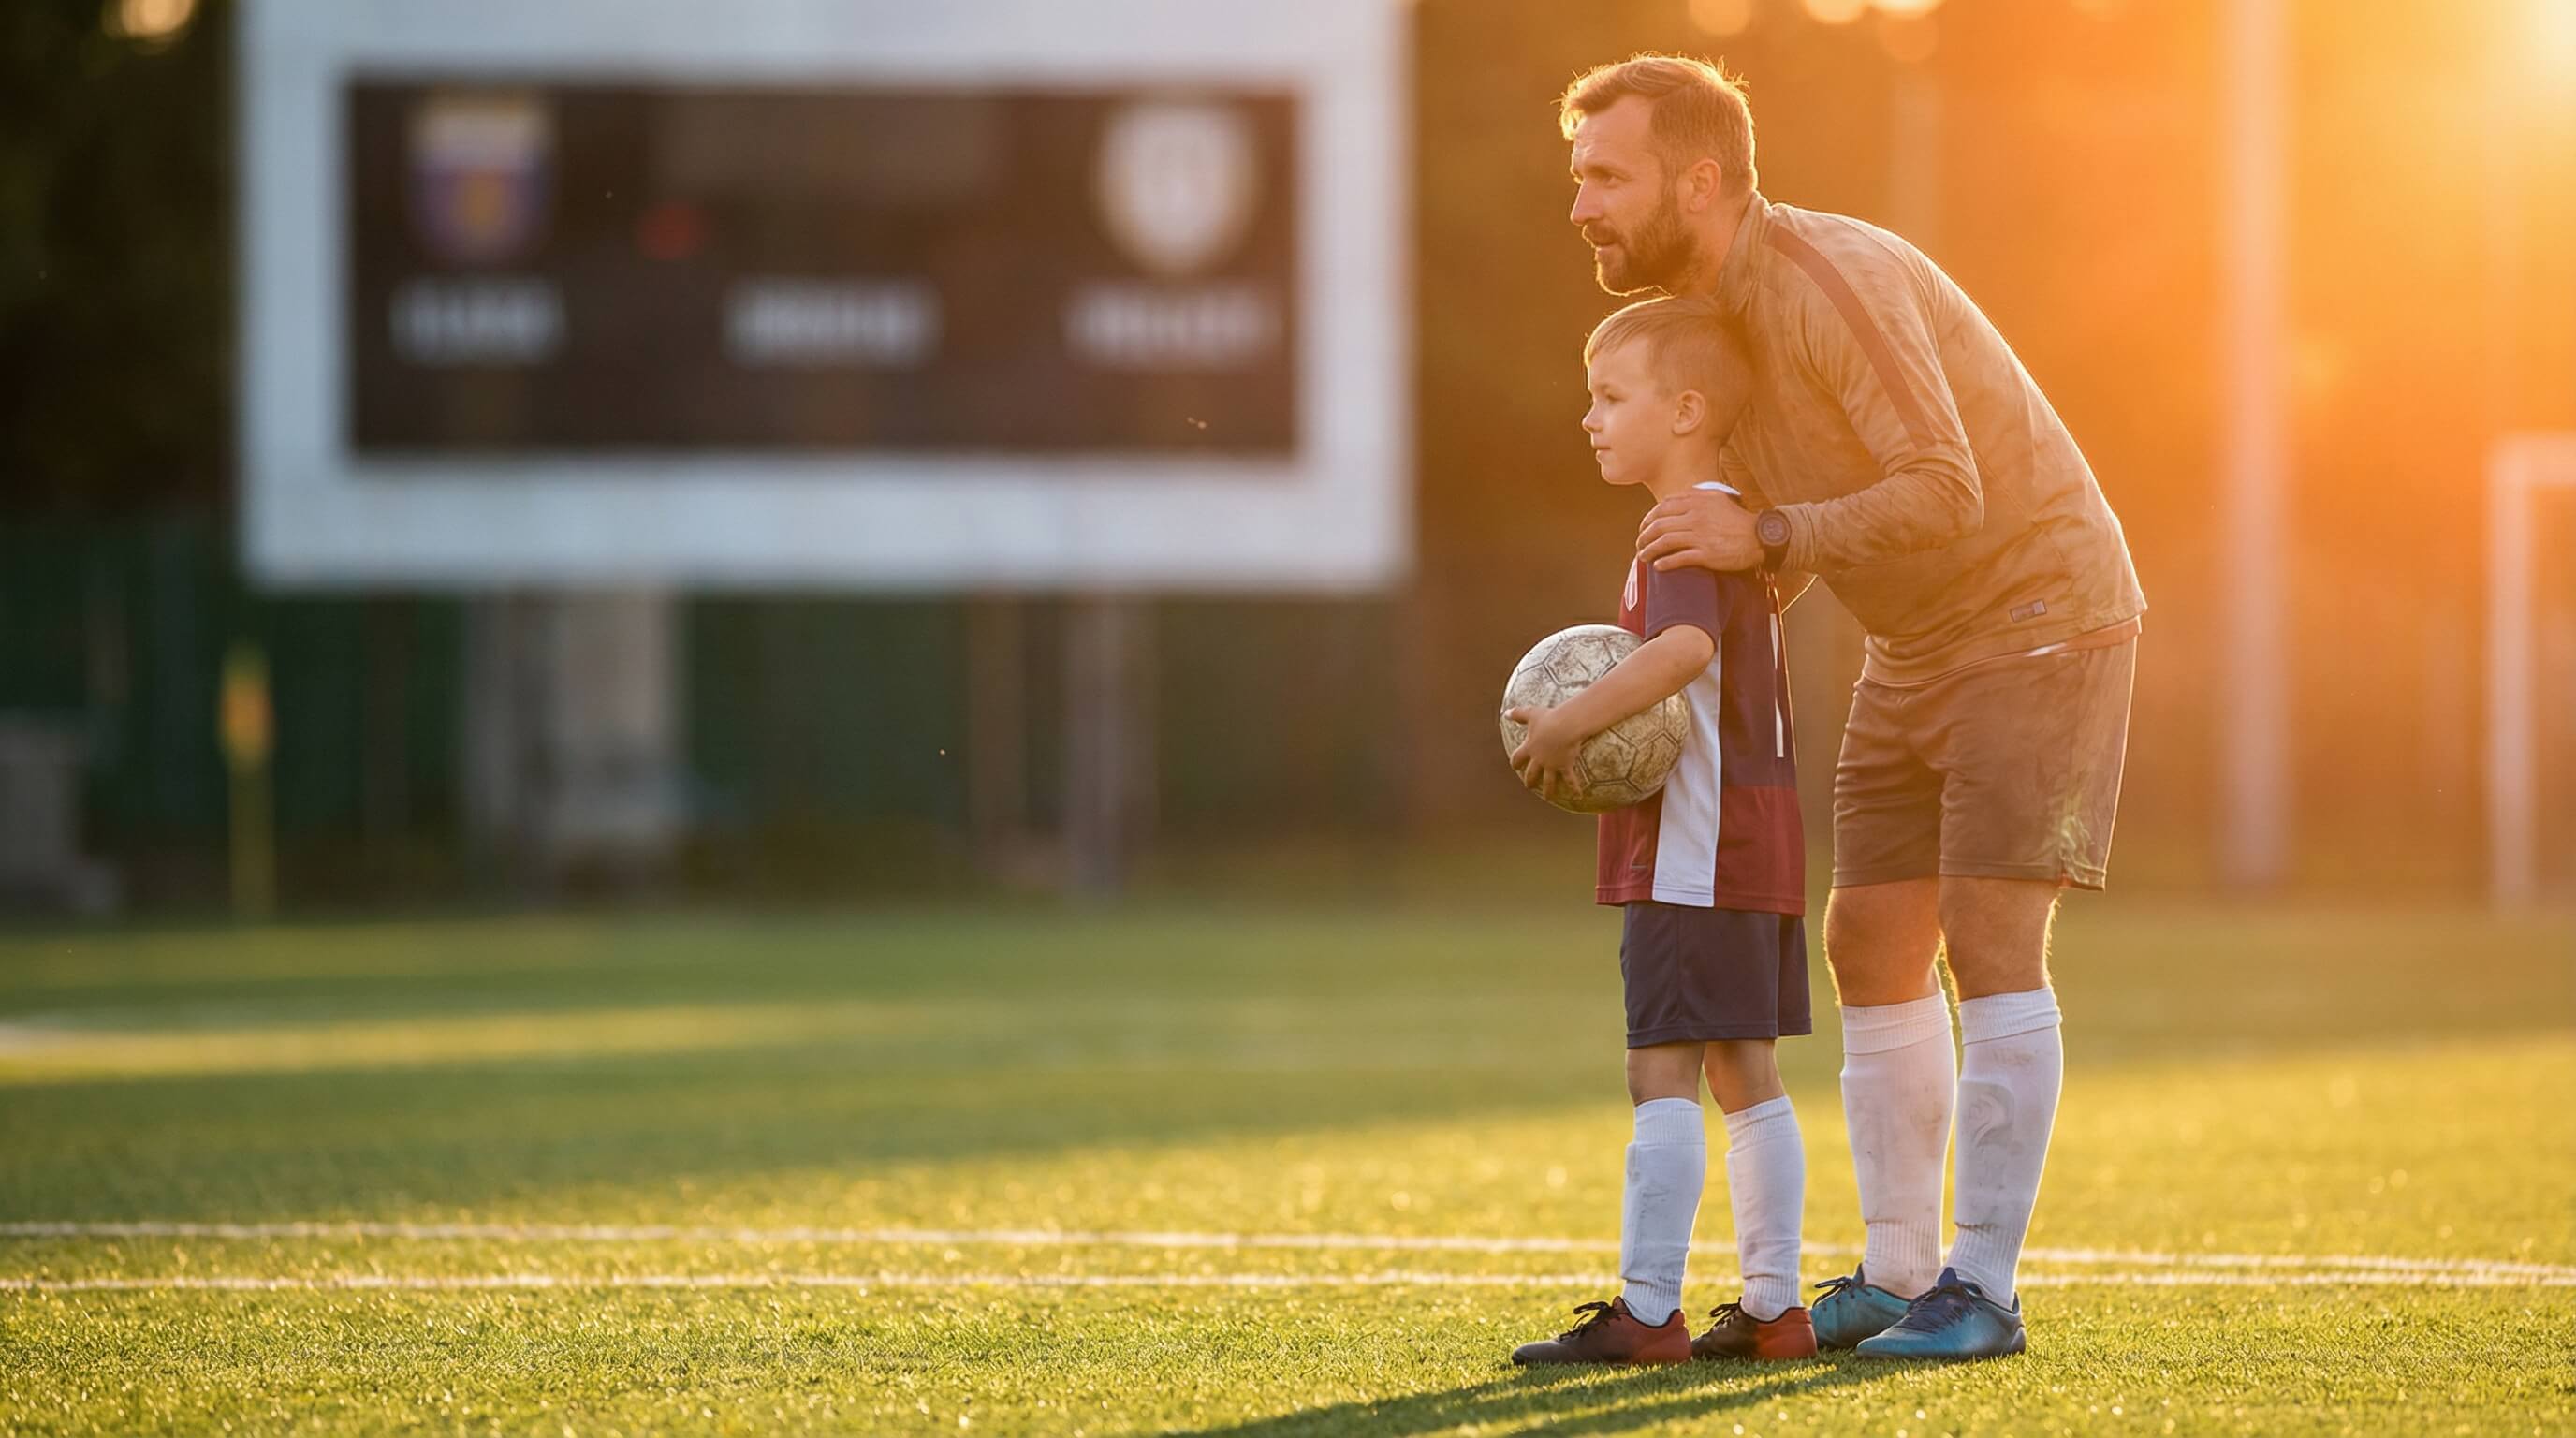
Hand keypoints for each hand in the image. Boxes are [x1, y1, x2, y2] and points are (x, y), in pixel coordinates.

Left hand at [1504, 704, 1586, 803]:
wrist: (1565, 726)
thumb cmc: (1548, 718)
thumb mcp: (1531, 714)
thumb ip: (1517, 714)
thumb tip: (1505, 712)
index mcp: (1530, 747)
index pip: (1518, 757)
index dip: (1515, 762)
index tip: (1514, 766)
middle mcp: (1539, 759)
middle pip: (1531, 773)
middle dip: (1529, 780)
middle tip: (1529, 785)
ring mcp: (1552, 765)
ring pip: (1548, 781)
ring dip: (1548, 790)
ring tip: (1548, 797)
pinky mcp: (1565, 766)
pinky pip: (1570, 780)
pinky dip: (1574, 788)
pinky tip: (1578, 796)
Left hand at [1637, 489, 1760, 571]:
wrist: (1759, 536)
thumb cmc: (1738, 519)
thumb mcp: (1719, 498)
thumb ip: (1696, 496)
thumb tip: (1675, 499)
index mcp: (1698, 502)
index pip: (1663, 507)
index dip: (1649, 517)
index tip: (1644, 526)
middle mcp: (1696, 516)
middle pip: (1660, 524)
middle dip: (1644, 535)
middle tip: (1639, 543)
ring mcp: (1701, 535)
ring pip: (1665, 541)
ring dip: (1649, 549)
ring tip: (1642, 556)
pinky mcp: (1706, 554)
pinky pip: (1679, 558)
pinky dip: (1665, 562)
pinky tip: (1658, 566)